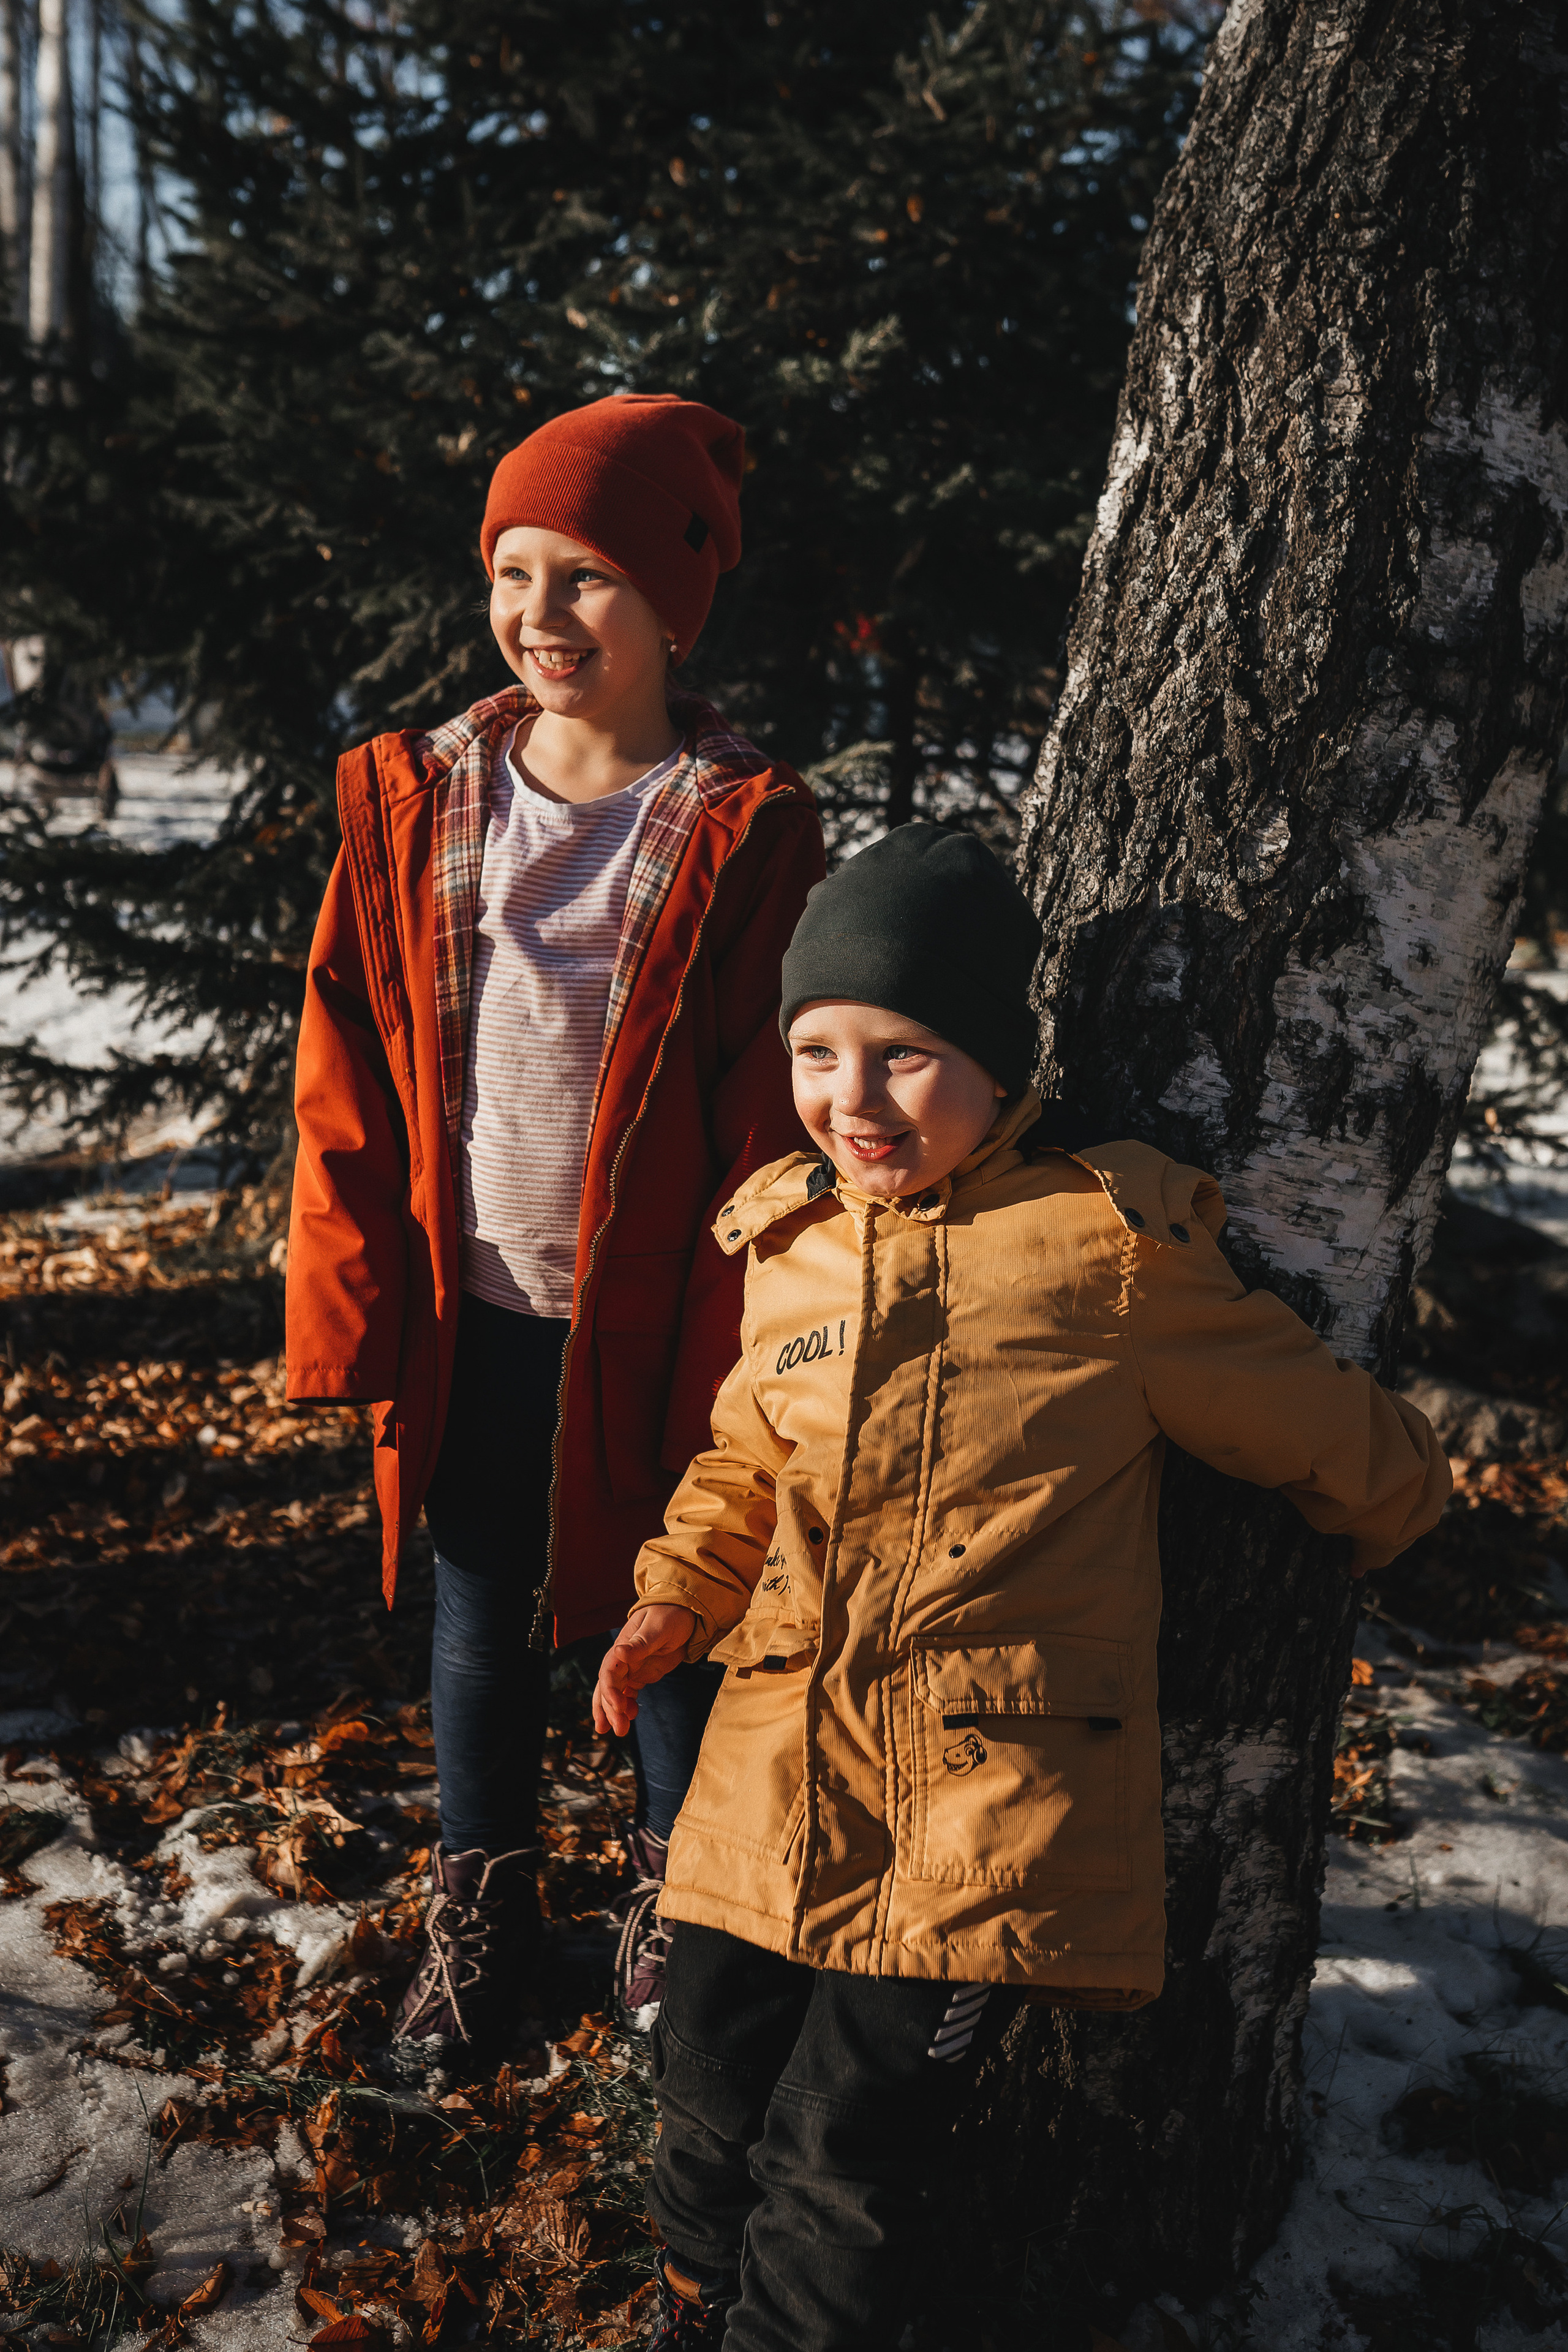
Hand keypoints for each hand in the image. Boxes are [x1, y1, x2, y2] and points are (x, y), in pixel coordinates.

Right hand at [593, 1604, 697, 1737]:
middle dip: (610, 1709)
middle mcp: (622, 1659)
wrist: (685, 1611)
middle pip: (609, 1687)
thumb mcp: (657, 1627)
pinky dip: (628, 1705)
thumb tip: (618, 1652)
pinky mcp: (642, 1673)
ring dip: (614, 1711)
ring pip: (616, 1693)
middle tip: (618, 1730)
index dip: (610, 1691)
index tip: (619, 1707)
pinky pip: (629, 1692)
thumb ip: (639, 1644)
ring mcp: (632, 1667)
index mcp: (623, 1647)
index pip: (609, 1672)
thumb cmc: (670, 1614)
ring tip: (619, 1731)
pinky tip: (632, 1716)